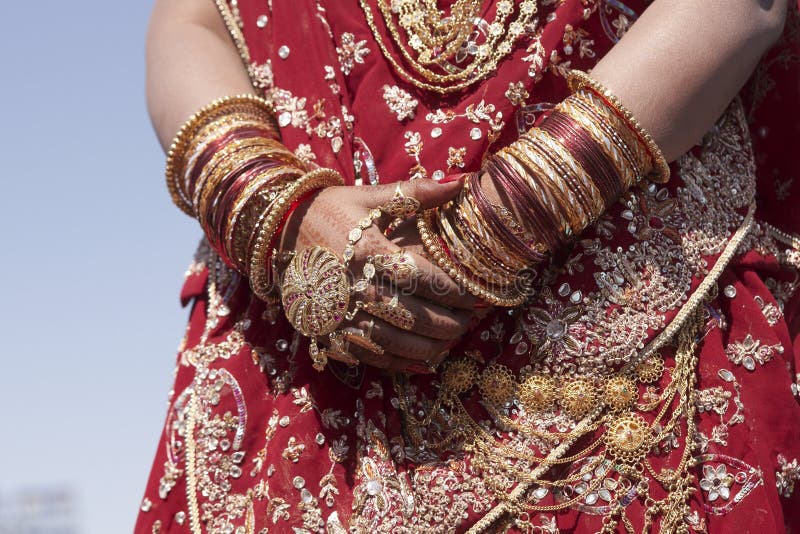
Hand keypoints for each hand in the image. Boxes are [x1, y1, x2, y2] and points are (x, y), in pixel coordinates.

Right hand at [279, 178, 477, 371]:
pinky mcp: (327, 334)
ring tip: (454, 339)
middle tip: (472, 320)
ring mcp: (338, 315)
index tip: (479, 294)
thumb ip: (416, 194)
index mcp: (365, 250)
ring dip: (431, 346)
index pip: (423, 277)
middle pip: (414, 315)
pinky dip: (402, 362)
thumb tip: (462, 183)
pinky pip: (370, 356)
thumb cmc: (327, 212)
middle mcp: (352, 287)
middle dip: (450, 322)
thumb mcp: (367, 197)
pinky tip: (425, 359)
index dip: (457, 290)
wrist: (273, 235)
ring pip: (395, 343)